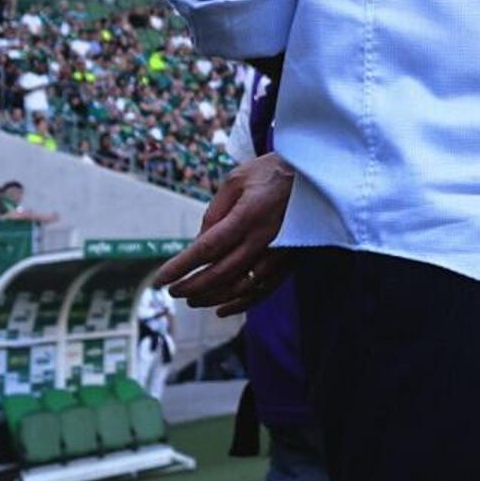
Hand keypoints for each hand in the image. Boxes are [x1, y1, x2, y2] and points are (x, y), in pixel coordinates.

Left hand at [154, 152, 294, 309]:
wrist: (319, 175)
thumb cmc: (273, 171)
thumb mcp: (237, 180)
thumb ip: (215, 212)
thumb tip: (199, 242)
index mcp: (248, 215)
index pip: (207, 248)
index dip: (181, 266)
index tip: (161, 279)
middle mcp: (265, 238)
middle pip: (221, 273)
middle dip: (192, 286)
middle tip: (173, 290)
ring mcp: (280, 253)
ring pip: (241, 287)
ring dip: (212, 298)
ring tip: (191, 299)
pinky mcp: (290, 261)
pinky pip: (264, 290)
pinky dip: (241, 304)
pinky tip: (222, 309)